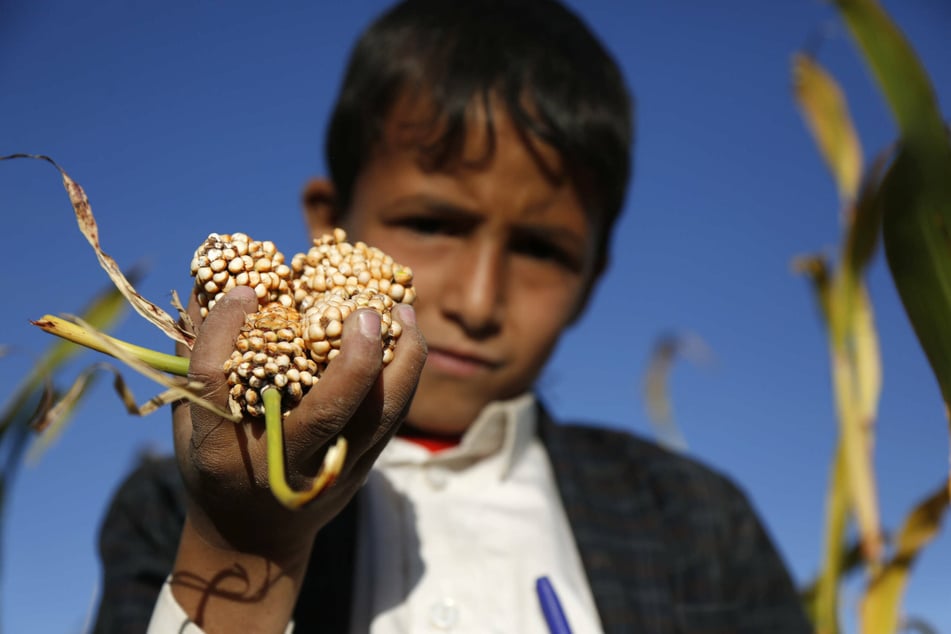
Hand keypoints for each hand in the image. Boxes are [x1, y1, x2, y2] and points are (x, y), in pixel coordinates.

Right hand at [169, 285, 424, 628]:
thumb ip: (198, 358)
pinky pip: (393, 418)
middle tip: (364, 311)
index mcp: (221, 450)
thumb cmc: (217, 464)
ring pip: (377, 417)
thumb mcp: (192, 420)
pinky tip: (409, 337)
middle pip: (325, 412)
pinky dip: (407, 375)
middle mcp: (279, 464)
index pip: (220, 384)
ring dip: (400, 362)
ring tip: (403, 313)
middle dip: (352, 360)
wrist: (253, 539)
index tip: (249, 289)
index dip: (227, 331)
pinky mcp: (360, 470)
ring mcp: (327, 471)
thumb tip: (209, 280)